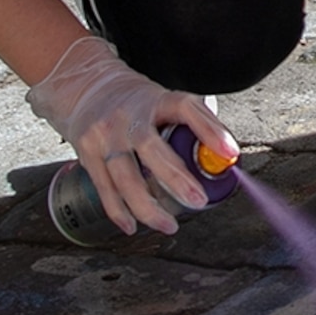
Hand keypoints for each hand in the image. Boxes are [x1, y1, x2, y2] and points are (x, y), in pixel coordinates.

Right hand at [26, 35, 236, 234]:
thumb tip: (225, 158)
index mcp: (156, 99)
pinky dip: (119, 211)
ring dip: (147, 206)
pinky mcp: (87, 153)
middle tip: (198, 200)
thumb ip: (193, 124)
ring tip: (170, 224)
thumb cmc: (136, 102)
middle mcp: (128, 116)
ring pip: (125, 176)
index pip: (185, 108)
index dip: (209, 129)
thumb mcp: (164, 100)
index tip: (229, 152)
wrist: (87, 89)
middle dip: (175, 178)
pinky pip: (105, 188)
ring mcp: (104, 135)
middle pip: (150, 147)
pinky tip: (133, 225)